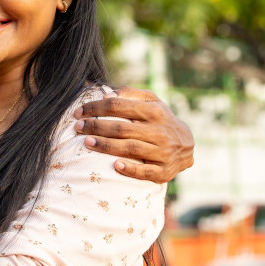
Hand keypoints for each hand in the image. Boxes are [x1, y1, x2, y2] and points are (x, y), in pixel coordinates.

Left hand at [74, 86, 194, 182]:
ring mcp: (163, 152)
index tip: (78, 112)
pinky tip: (115, 165)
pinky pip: (146, 171)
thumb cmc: (160, 120)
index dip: (96, 108)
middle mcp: (159, 131)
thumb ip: (130, 94)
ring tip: (87, 143)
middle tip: (77, 127)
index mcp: (154, 111)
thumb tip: (106, 94)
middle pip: (122, 128)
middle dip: (97, 126)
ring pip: (131, 148)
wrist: (187, 145)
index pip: (118, 106)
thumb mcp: (152, 101)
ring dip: (107, 146)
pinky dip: (131, 169)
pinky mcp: (164, 171)